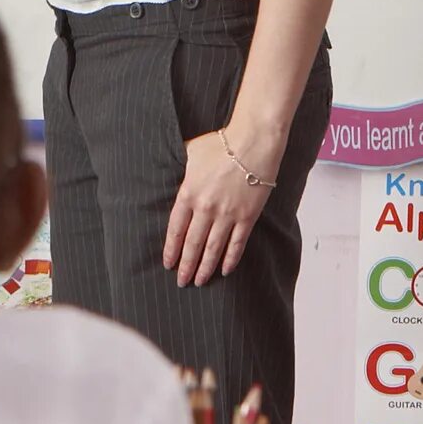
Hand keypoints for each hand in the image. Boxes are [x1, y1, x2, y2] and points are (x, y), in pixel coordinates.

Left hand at [164, 124, 280, 287]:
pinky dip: (231, 259)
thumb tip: (175, 174)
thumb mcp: (191, 152)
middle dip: (186, 265)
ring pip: (213, 248)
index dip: (171, 249)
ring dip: (205, 267)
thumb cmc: (222, 143)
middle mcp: (206, 208)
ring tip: (200, 281)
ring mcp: (227, 214)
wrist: (253, 141)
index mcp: (189, 193)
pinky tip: (225, 270)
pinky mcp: (247, 216)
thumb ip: (182, 169)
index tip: (169, 263)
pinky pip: (237, 243)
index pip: (176, 229)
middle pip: (192, 244)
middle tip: (182, 281)